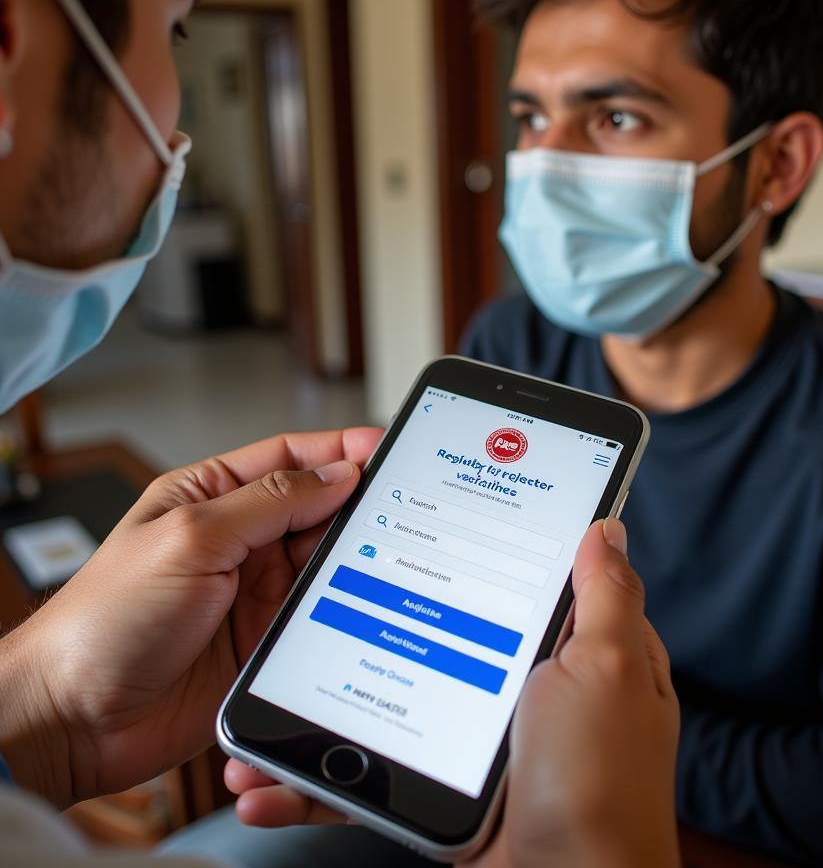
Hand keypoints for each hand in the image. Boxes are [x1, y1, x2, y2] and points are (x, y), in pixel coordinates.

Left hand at [0, 427, 381, 807]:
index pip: (289, 459)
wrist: (73, 722)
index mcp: (211, 498)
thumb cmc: (103, 622)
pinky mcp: (266, 642)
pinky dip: (349, 609)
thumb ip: (268, 502)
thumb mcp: (190, 539)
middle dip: (358, 506)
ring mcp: (254, 593)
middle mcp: (238, 541)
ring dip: (356, 560)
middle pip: (317, 510)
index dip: (339, 449)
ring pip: (326, 564)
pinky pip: (322, 617)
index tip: (384, 445)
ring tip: (393, 555)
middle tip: (403, 506)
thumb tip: (336, 473)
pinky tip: (370, 604)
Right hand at [226, 519, 680, 867]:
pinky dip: (322, 783)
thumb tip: (603, 527)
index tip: (424, 526)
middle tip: (323, 600)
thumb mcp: (609, 666)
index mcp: (577, 651)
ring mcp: (483, 741)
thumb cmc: (602, 780)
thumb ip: (604, 595)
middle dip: (382, 624)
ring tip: (275, 699)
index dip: (484, 549)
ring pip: (398, 702)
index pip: (528, 578)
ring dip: (334, 704)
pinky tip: (274, 783)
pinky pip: (377, 775)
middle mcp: (532, 690)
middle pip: (446, 633)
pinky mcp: (447, 787)